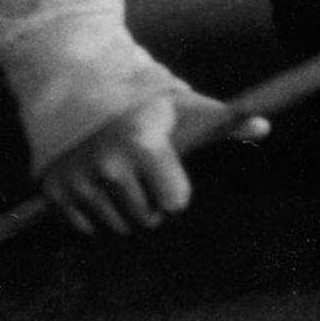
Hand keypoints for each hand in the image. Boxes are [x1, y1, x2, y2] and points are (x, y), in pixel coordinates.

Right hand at [38, 90, 267, 237]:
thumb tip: (265, 125)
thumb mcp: (184, 107)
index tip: (166, 168)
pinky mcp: (54, 192)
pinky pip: (86, 230)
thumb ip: (224, 121)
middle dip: (151, 203)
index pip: (175, 203)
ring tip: (120, 178)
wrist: (81, 90)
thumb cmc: (146, 104)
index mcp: (144, 144)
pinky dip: (94, 216)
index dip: (176, 189)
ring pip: (118, 228)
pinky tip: (97, 186)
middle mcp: (108, 165)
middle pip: (147, 220)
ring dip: (124, 212)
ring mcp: (78, 180)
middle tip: (142, 173)